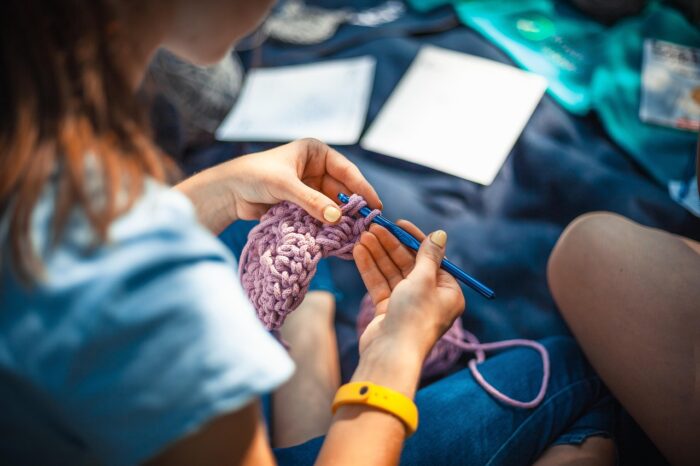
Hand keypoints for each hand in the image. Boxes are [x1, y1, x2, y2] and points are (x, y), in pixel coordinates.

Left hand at [176, 139, 381, 232]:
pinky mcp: (302, 205)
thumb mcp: (285, 186)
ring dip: (340, 219)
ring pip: (332, 205)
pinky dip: (327, 226)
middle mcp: (316, 169)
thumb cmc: (254, 176)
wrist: (228, 192)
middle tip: (366, 225)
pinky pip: (320, 216)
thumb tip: (336, 218)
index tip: (375, 205)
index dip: (362, 188)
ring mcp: (310, 188)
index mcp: (316, 153)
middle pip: (342, 190)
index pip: (346, 171)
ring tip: (354, 235)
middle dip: (352, 207)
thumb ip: (311, 201)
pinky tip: (337, 237)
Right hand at [352, 221, 464, 359]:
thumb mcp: (424, 280)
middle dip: (391, 245)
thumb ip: (428, 255)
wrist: (391, 354)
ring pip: (392, 273)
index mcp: (448, 292)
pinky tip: (359, 252)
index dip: (414, 239)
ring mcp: (407, 305)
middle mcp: (430, 298)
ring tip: (363, 235)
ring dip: (378, 254)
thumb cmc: (414, 316)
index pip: (431, 258)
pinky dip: (370, 269)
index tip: (399, 223)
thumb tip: (440, 234)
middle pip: (409, 264)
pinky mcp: (388, 311)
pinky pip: (380, 285)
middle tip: (374, 226)